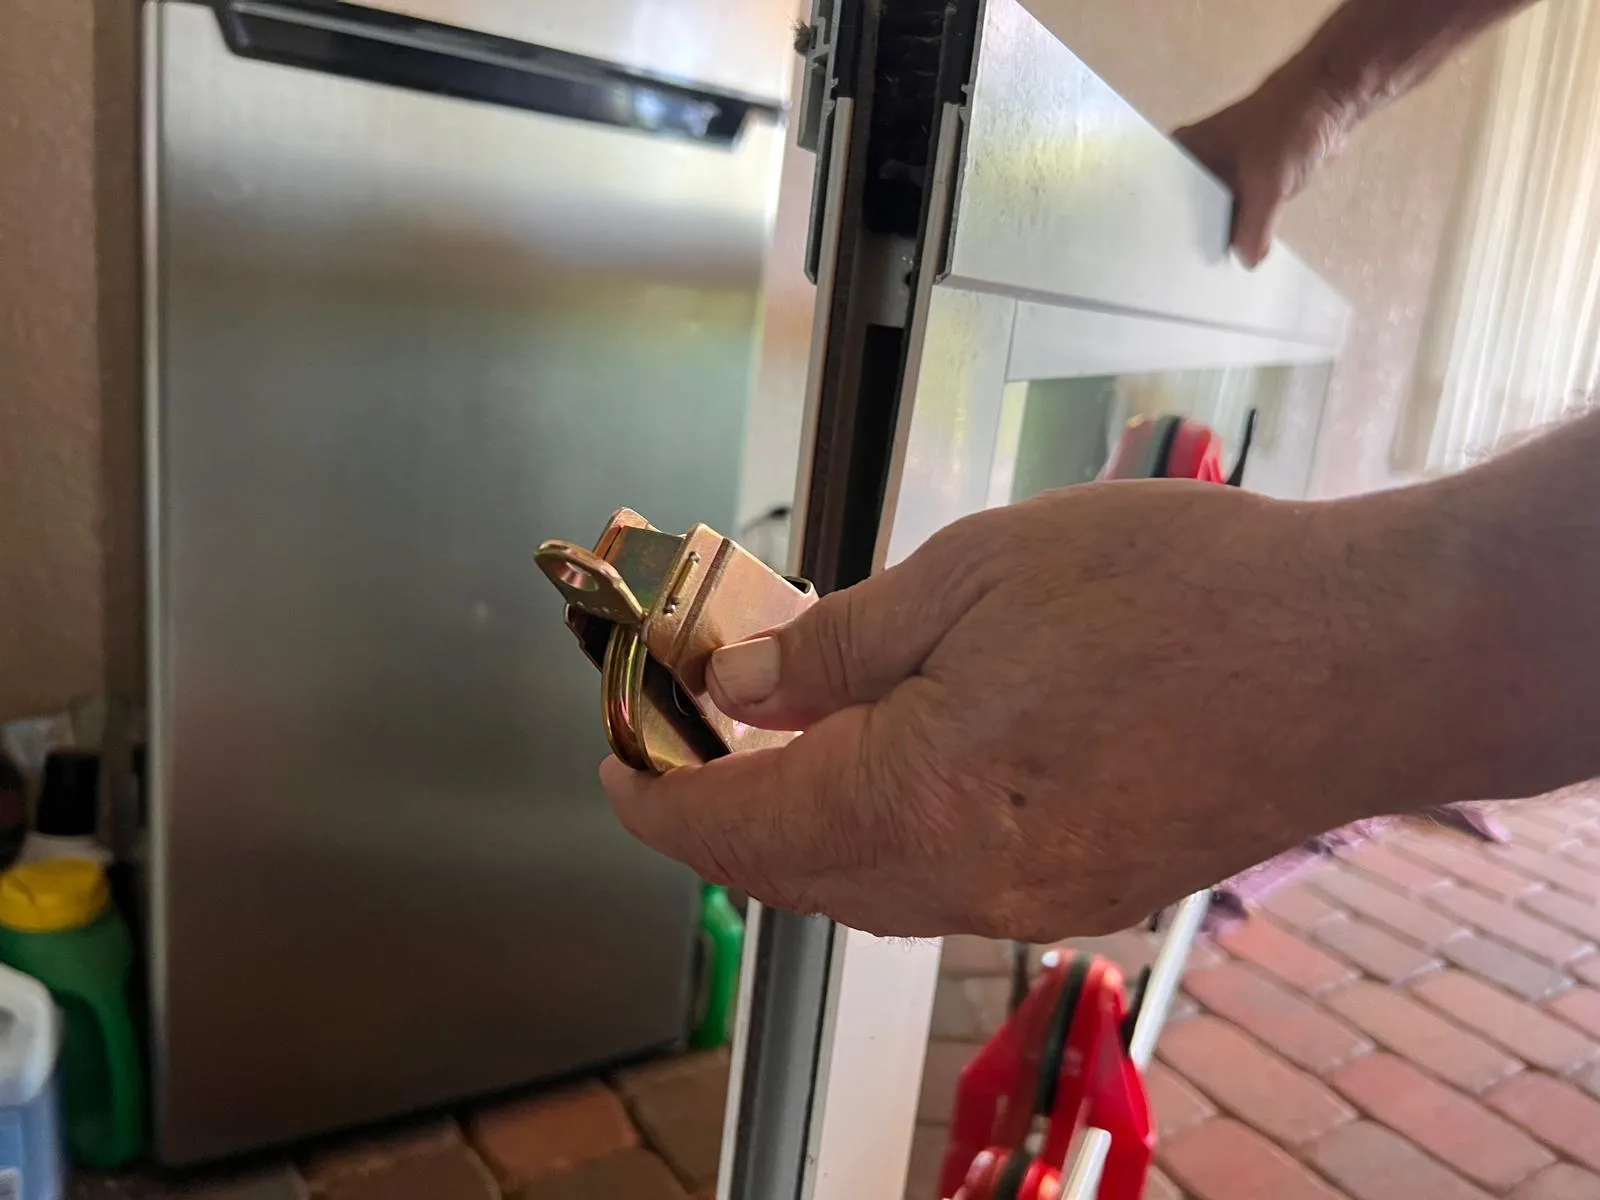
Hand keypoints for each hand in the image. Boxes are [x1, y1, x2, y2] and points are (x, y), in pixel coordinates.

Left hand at [600, 482, 1398, 940]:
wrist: (1360, 657)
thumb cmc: (1178, 591)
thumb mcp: (976, 574)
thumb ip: (839, 646)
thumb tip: (739, 689)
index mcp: (917, 796)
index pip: (737, 825)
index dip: (657, 796)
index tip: (615, 757)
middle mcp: (965, 880)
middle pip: (792, 874)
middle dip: (718, 817)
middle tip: (685, 741)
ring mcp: (1031, 902)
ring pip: (864, 889)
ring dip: (798, 832)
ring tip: (775, 749)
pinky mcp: (1085, 893)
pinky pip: (940, 888)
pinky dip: (880, 840)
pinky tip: (889, 771)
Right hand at [1175, 66, 1351, 267]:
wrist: (1330, 99)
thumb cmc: (1288, 127)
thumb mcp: (1265, 183)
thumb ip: (1252, 229)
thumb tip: (1247, 261)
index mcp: (1181, 155)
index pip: (1162, 203)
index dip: (1166, 235)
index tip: (1168, 267)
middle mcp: (1193, 165)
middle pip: (1184, 214)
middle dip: (1193, 242)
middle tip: (1192, 277)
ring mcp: (1219, 174)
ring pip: (1213, 216)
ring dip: (1222, 237)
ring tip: (1216, 270)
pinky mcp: (1244, 182)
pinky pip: (1236, 213)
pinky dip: (1243, 229)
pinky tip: (1243, 252)